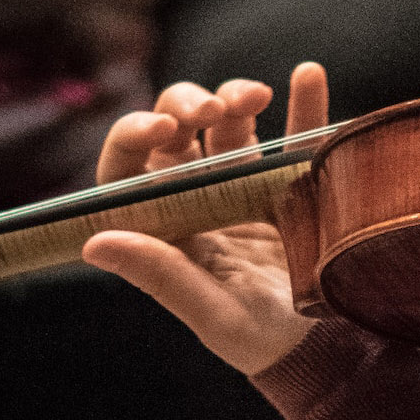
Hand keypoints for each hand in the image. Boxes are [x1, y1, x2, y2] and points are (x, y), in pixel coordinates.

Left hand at [81, 64, 329, 376]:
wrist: (326, 345)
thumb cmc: (257, 339)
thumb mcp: (209, 312)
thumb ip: (159, 275)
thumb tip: (93, 242)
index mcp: (163, 224)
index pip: (127, 167)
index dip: (135, 136)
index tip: (163, 128)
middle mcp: (196, 195)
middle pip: (178, 129)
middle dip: (189, 105)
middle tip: (213, 109)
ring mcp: (245, 183)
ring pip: (228, 121)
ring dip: (237, 95)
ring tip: (258, 95)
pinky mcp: (292, 179)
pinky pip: (294, 132)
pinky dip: (304, 102)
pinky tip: (308, 74)